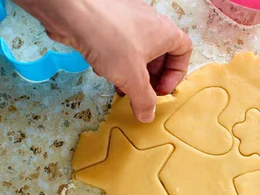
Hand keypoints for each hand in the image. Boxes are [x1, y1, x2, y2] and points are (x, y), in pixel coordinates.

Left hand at [16, 0, 192, 122]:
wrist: (72, 10)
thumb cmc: (110, 39)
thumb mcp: (132, 79)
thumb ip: (144, 101)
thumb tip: (147, 115)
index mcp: (165, 32)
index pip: (184, 51)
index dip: (176, 74)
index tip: (161, 90)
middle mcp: (150, 22)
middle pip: (160, 54)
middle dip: (151, 77)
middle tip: (141, 93)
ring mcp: (128, 19)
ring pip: (137, 50)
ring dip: (132, 71)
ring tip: (121, 87)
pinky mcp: (108, 20)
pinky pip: (119, 43)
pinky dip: (115, 59)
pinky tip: (102, 70)